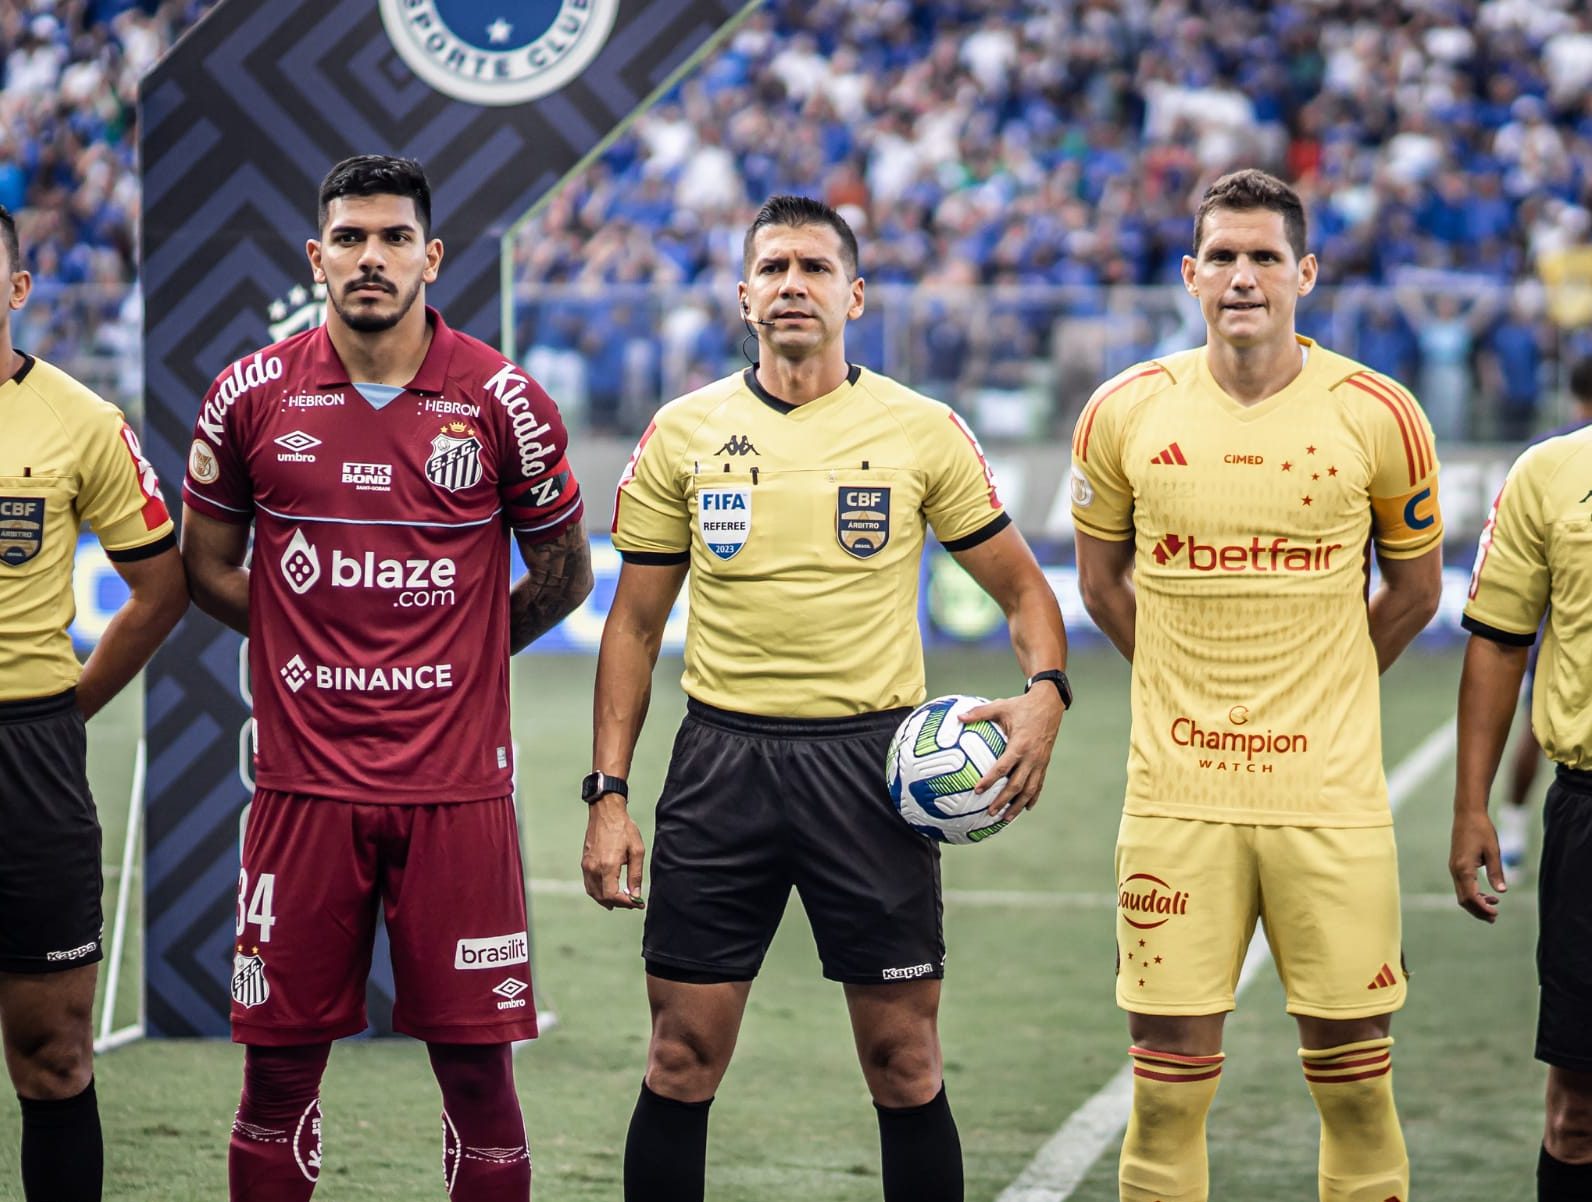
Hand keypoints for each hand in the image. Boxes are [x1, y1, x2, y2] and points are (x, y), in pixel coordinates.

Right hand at [582, 796, 645, 910]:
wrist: (606, 812)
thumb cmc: (623, 828)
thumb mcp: (636, 850)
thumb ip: (635, 875)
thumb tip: (635, 894)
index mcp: (608, 865)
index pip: (612, 895)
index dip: (625, 903)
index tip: (637, 903)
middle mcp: (594, 868)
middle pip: (602, 897)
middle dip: (618, 903)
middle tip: (632, 902)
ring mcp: (587, 866)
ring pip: (593, 893)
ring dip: (607, 900)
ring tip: (621, 899)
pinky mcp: (584, 862)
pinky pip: (589, 884)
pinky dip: (598, 892)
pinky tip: (608, 890)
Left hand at [962, 687, 1064, 820]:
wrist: (1050, 703)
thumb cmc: (1022, 705)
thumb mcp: (1001, 706)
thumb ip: (979, 712)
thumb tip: (958, 716)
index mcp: (1019, 745)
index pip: (1003, 767)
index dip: (990, 780)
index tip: (977, 790)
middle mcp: (1031, 757)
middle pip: (1017, 785)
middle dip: (1003, 800)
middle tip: (990, 812)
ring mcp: (1040, 761)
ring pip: (1029, 789)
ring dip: (1018, 805)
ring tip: (1006, 818)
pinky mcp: (1045, 762)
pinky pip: (1039, 783)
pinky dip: (1033, 797)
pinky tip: (1026, 808)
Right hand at [1449, 808, 1506, 922]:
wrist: (1467, 814)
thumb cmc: (1482, 830)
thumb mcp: (1493, 851)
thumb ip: (1496, 872)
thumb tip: (1502, 891)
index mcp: (1464, 868)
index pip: (1471, 897)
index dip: (1483, 909)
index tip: (1496, 914)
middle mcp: (1455, 870)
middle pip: (1463, 899)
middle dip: (1478, 911)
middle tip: (1495, 918)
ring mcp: (1454, 868)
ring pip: (1461, 894)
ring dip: (1476, 903)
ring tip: (1493, 907)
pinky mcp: (1456, 865)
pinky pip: (1462, 886)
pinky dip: (1473, 894)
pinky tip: (1487, 894)